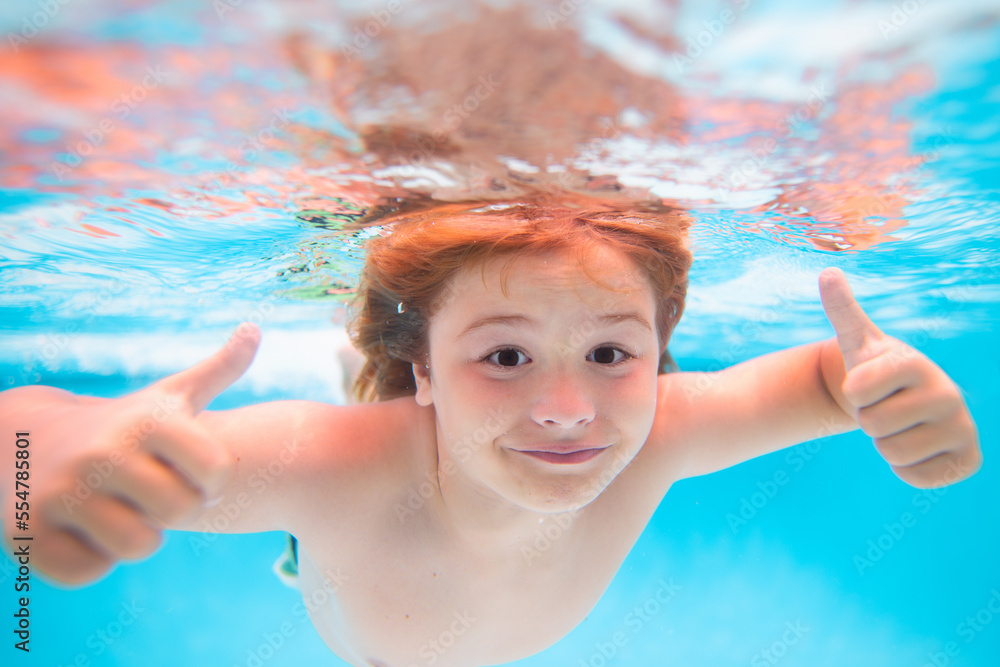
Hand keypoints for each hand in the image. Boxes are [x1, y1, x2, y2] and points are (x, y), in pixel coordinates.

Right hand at [1, 324, 259, 584]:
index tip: (190, 473)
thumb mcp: (167, 395)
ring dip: (133, 537)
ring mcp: (62, 493)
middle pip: (180, 512)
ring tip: (119, 510)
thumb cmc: (121, 425)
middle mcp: (104, 452)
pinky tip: (81, 530)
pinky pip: (87, 570)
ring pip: (137, 546)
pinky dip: (89, 559)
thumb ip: (218, 370)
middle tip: (150, 494)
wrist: (21, 441)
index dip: (210, 483)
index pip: (216, 474)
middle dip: (173, 510)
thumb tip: (255, 328)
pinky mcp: (28, 531)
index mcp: (147, 421)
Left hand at [819, 268, 979, 488]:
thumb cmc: (877, 370)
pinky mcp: (968, 460)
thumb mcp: (857, 341)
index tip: (870, 383)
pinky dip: (908, 469)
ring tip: (901, 425)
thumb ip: (842, 309)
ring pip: (892, 452)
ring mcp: (962, 427)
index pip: (857, 391)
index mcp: (914, 363)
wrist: (910, 402)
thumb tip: (827, 271)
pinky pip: (916, 478)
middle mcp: (947, 393)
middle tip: (886, 407)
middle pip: (873, 424)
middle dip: (870, 420)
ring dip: (887, 444)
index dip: (855, 392)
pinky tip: (919, 447)